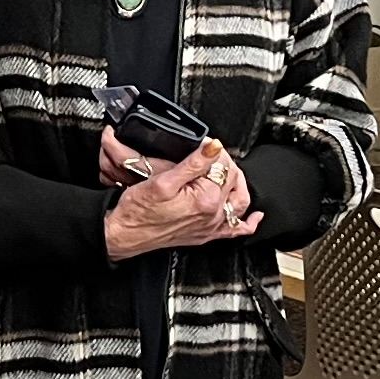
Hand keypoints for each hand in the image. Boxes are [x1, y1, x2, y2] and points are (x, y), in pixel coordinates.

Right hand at [102, 139, 260, 258]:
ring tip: (230, 173)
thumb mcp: (163, 179)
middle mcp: (213, 215)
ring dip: (238, 185)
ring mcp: (211, 226)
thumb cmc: (138, 211)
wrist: (126, 234)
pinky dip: (248, 222)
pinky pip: (235, 230)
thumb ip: (193, 163)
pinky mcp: (205, 234)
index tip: (204, 144)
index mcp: (205, 199)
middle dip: (225, 163)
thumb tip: (213, 146)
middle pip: (234, 181)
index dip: (215, 150)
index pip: (224, 166)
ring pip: (239, 203)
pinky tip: (254, 216)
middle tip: (210, 155)